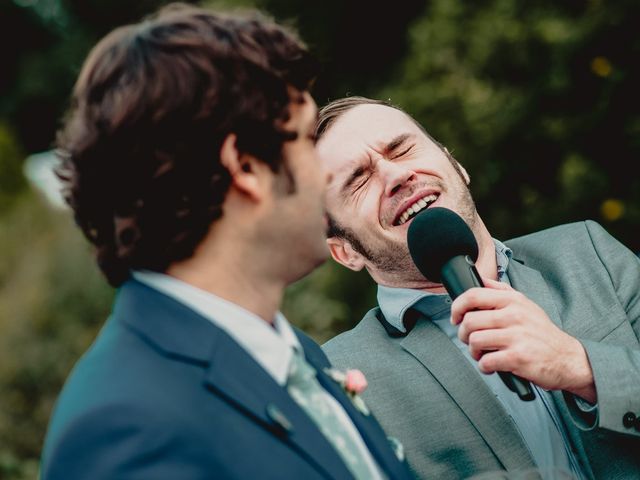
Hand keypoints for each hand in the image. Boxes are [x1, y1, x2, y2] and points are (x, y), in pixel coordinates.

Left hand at [451, 278, 595, 402]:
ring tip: (482, 354)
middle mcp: (514, 315)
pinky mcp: (518, 358)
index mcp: (513, 300)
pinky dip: (484, 366)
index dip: (457, 306)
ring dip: (473, 351)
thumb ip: (502, 290)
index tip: (455, 317)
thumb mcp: (526, 304)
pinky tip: (492, 365)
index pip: (473, 295)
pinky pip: (486, 361)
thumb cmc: (542, 333)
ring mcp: (516, 337)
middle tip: (469, 340)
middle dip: (463, 334)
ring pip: (475, 341)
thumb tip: (480, 278)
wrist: (568, 358)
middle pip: (470, 321)